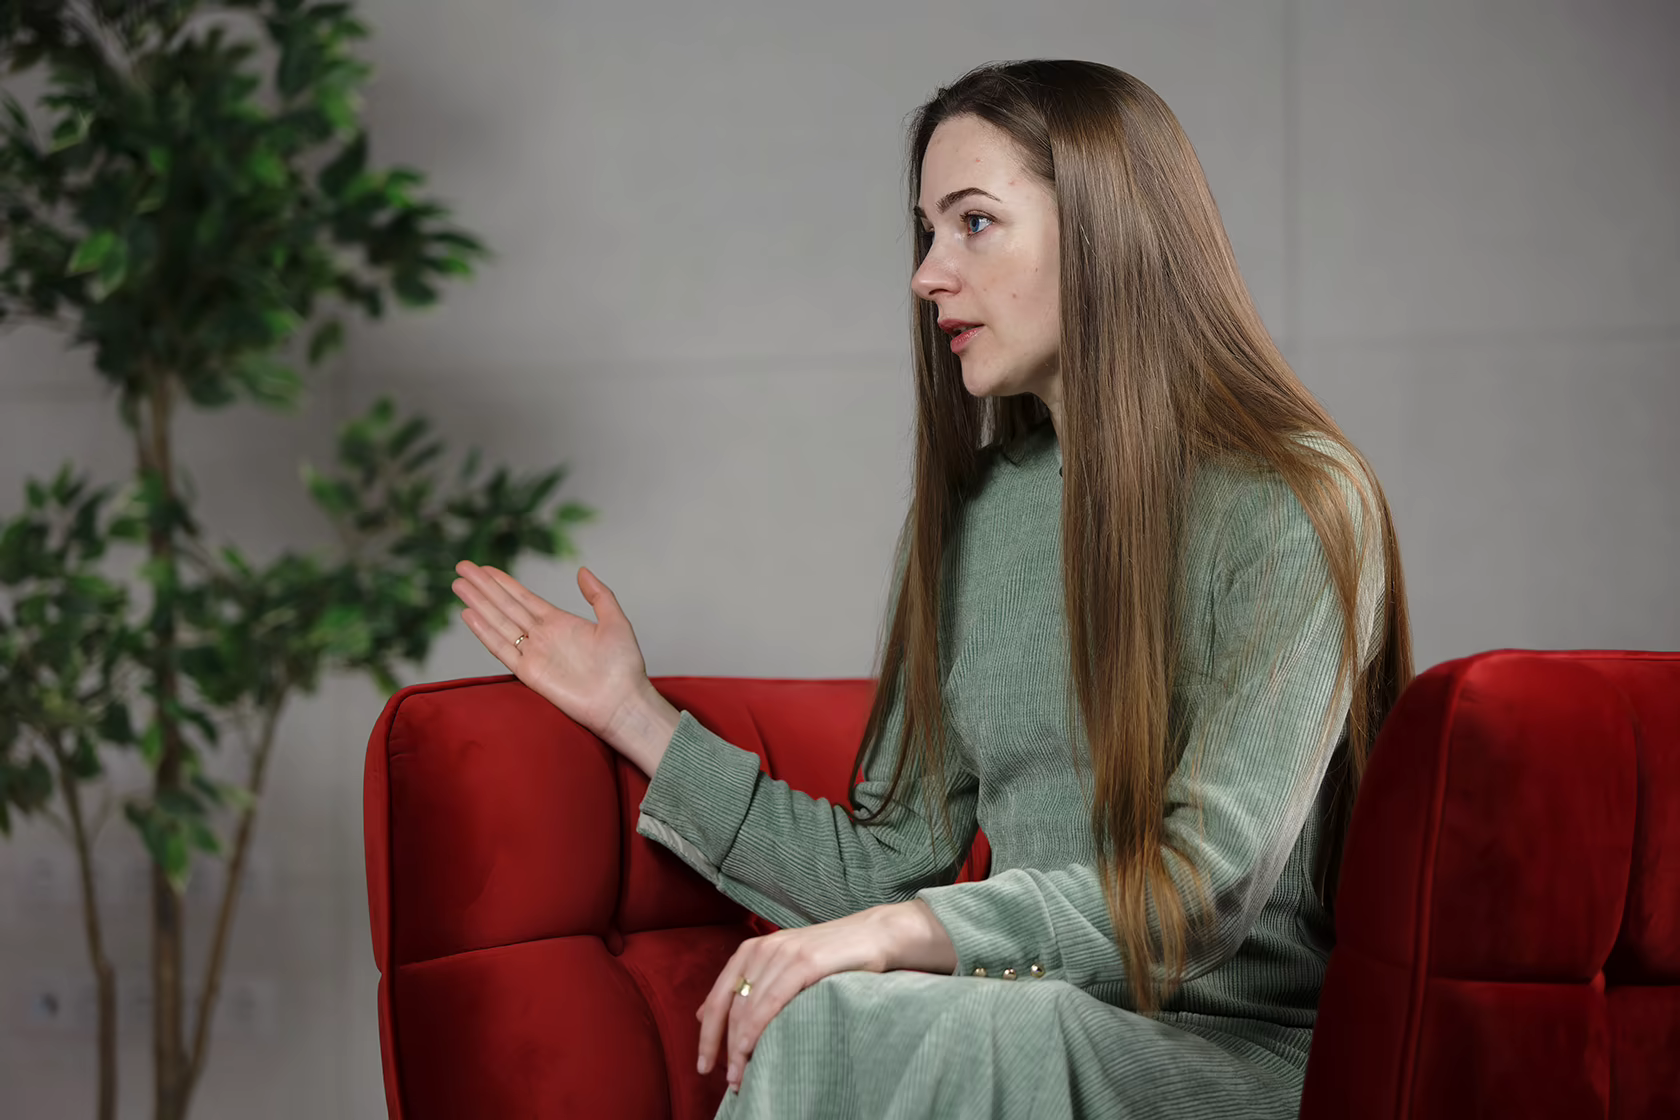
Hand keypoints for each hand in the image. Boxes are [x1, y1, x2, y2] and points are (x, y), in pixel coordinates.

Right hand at [451, 561, 653, 746]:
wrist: (621, 702)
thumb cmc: (624, 666)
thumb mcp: (615, 622)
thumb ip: (599, 595)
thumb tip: (582, 570)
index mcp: (559, 622)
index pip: (523, 598)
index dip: (502, 582)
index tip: (483, 568)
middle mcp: (542, 636)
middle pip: (505, 606)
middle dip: (483, 587)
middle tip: (461, 567)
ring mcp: (533, 653)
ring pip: (498, 623)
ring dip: (478, 604)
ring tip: (458, 585)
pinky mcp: (529, 673)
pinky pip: (502, 649)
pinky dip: (484, 632)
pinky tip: (469, 615)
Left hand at [696, 900, 956, 1092]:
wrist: (872, 935)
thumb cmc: (829, 958)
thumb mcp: (781, 967)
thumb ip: (747, 986)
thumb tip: (704, 1014)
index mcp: (751, 950)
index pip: (717, 998)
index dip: (707, 1036)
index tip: (703, 1066)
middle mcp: (762, 949)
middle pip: (730, 1007)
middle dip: (724, 1049)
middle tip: (730, 1081)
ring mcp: (783, 954)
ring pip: (748, 1008)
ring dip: (740, 1048)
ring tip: (741, 1078)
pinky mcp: (804, 962)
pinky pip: (772, 1001)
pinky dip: (758, 1029)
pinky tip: (753, 1050)